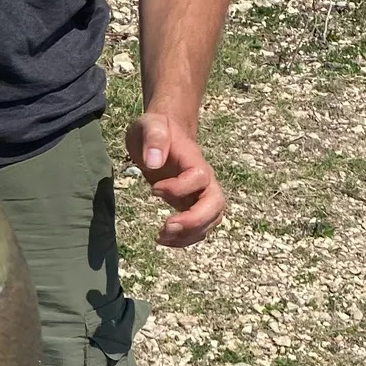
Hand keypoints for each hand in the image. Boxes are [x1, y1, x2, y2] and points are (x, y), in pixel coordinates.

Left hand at [125, 113, 225, 247]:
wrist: (163, 134)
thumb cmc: (156, 129)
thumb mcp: (149, 125)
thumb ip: (153, 138)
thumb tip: (153, 163)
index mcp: (194, 160)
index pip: (199, 178)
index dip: (179, 188)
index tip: (153, 190)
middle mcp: (204, 179)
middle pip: (216, 204)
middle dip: (195, 221)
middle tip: (166, 227)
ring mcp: (200, 194)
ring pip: (211, 220)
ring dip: (189, 234)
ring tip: (161, 237)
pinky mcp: (192, 205)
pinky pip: (199, 227)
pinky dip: (185, 239)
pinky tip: (165, 239)